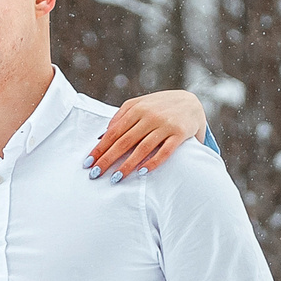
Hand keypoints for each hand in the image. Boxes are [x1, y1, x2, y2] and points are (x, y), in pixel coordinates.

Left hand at [87, 90, 207, 180]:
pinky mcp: (180, 134)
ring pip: (142, 148)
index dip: (100, 148)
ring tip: (115, 178)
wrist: (192, 101)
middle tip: (95, 174)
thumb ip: (121, 116)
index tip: (88, 162)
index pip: (113, 132)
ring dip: (127, 165)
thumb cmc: (160, 106)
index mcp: (137, 108)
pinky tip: (142, 173)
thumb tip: (103, 134)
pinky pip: (165, 151)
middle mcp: (150, 116)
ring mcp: (165, 125)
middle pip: (124, 141)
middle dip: (108, 159)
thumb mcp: (140, 104)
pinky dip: (153, 162)